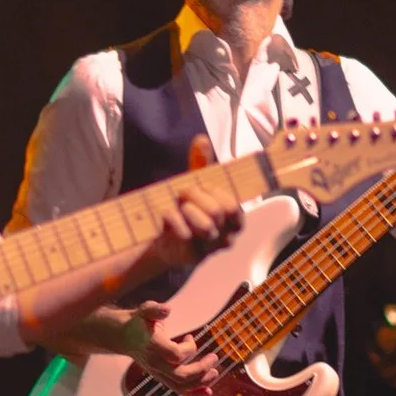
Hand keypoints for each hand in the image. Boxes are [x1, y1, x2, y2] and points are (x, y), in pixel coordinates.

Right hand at [114, 300, 223, 387]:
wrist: (122, 337)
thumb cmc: (136, 322)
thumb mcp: (144, 311)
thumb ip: (155, 310)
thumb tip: (167, 309)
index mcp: (153, 347)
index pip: (176, 355)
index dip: (189, 347)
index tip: (190, 336)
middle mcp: (155, 363)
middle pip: (182, 376)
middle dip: (201, 369)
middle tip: (214, 357)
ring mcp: (158, 372)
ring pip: (181, 385)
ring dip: (201, 382)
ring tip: (215, 373)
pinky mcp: (161, 376)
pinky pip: (178, 389)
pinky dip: (194, 391)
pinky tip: (207, 391)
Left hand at [131, 135, 243, 280]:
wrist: (161, 236)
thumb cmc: (185, 210)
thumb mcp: (194, 184)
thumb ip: (201, 163)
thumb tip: (201, 139)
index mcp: (233, 219)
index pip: (234, 205)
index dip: (215, 192)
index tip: (202, 187)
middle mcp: (226, 235)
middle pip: (218, 212)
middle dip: (197, 196)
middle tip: (183, 194)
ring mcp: (210, 248)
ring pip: (206, 226)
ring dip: (187, 210)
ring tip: (178, 207)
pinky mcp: (192, 256)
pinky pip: (185, 234)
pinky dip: (172, 219)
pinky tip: (166, 216)